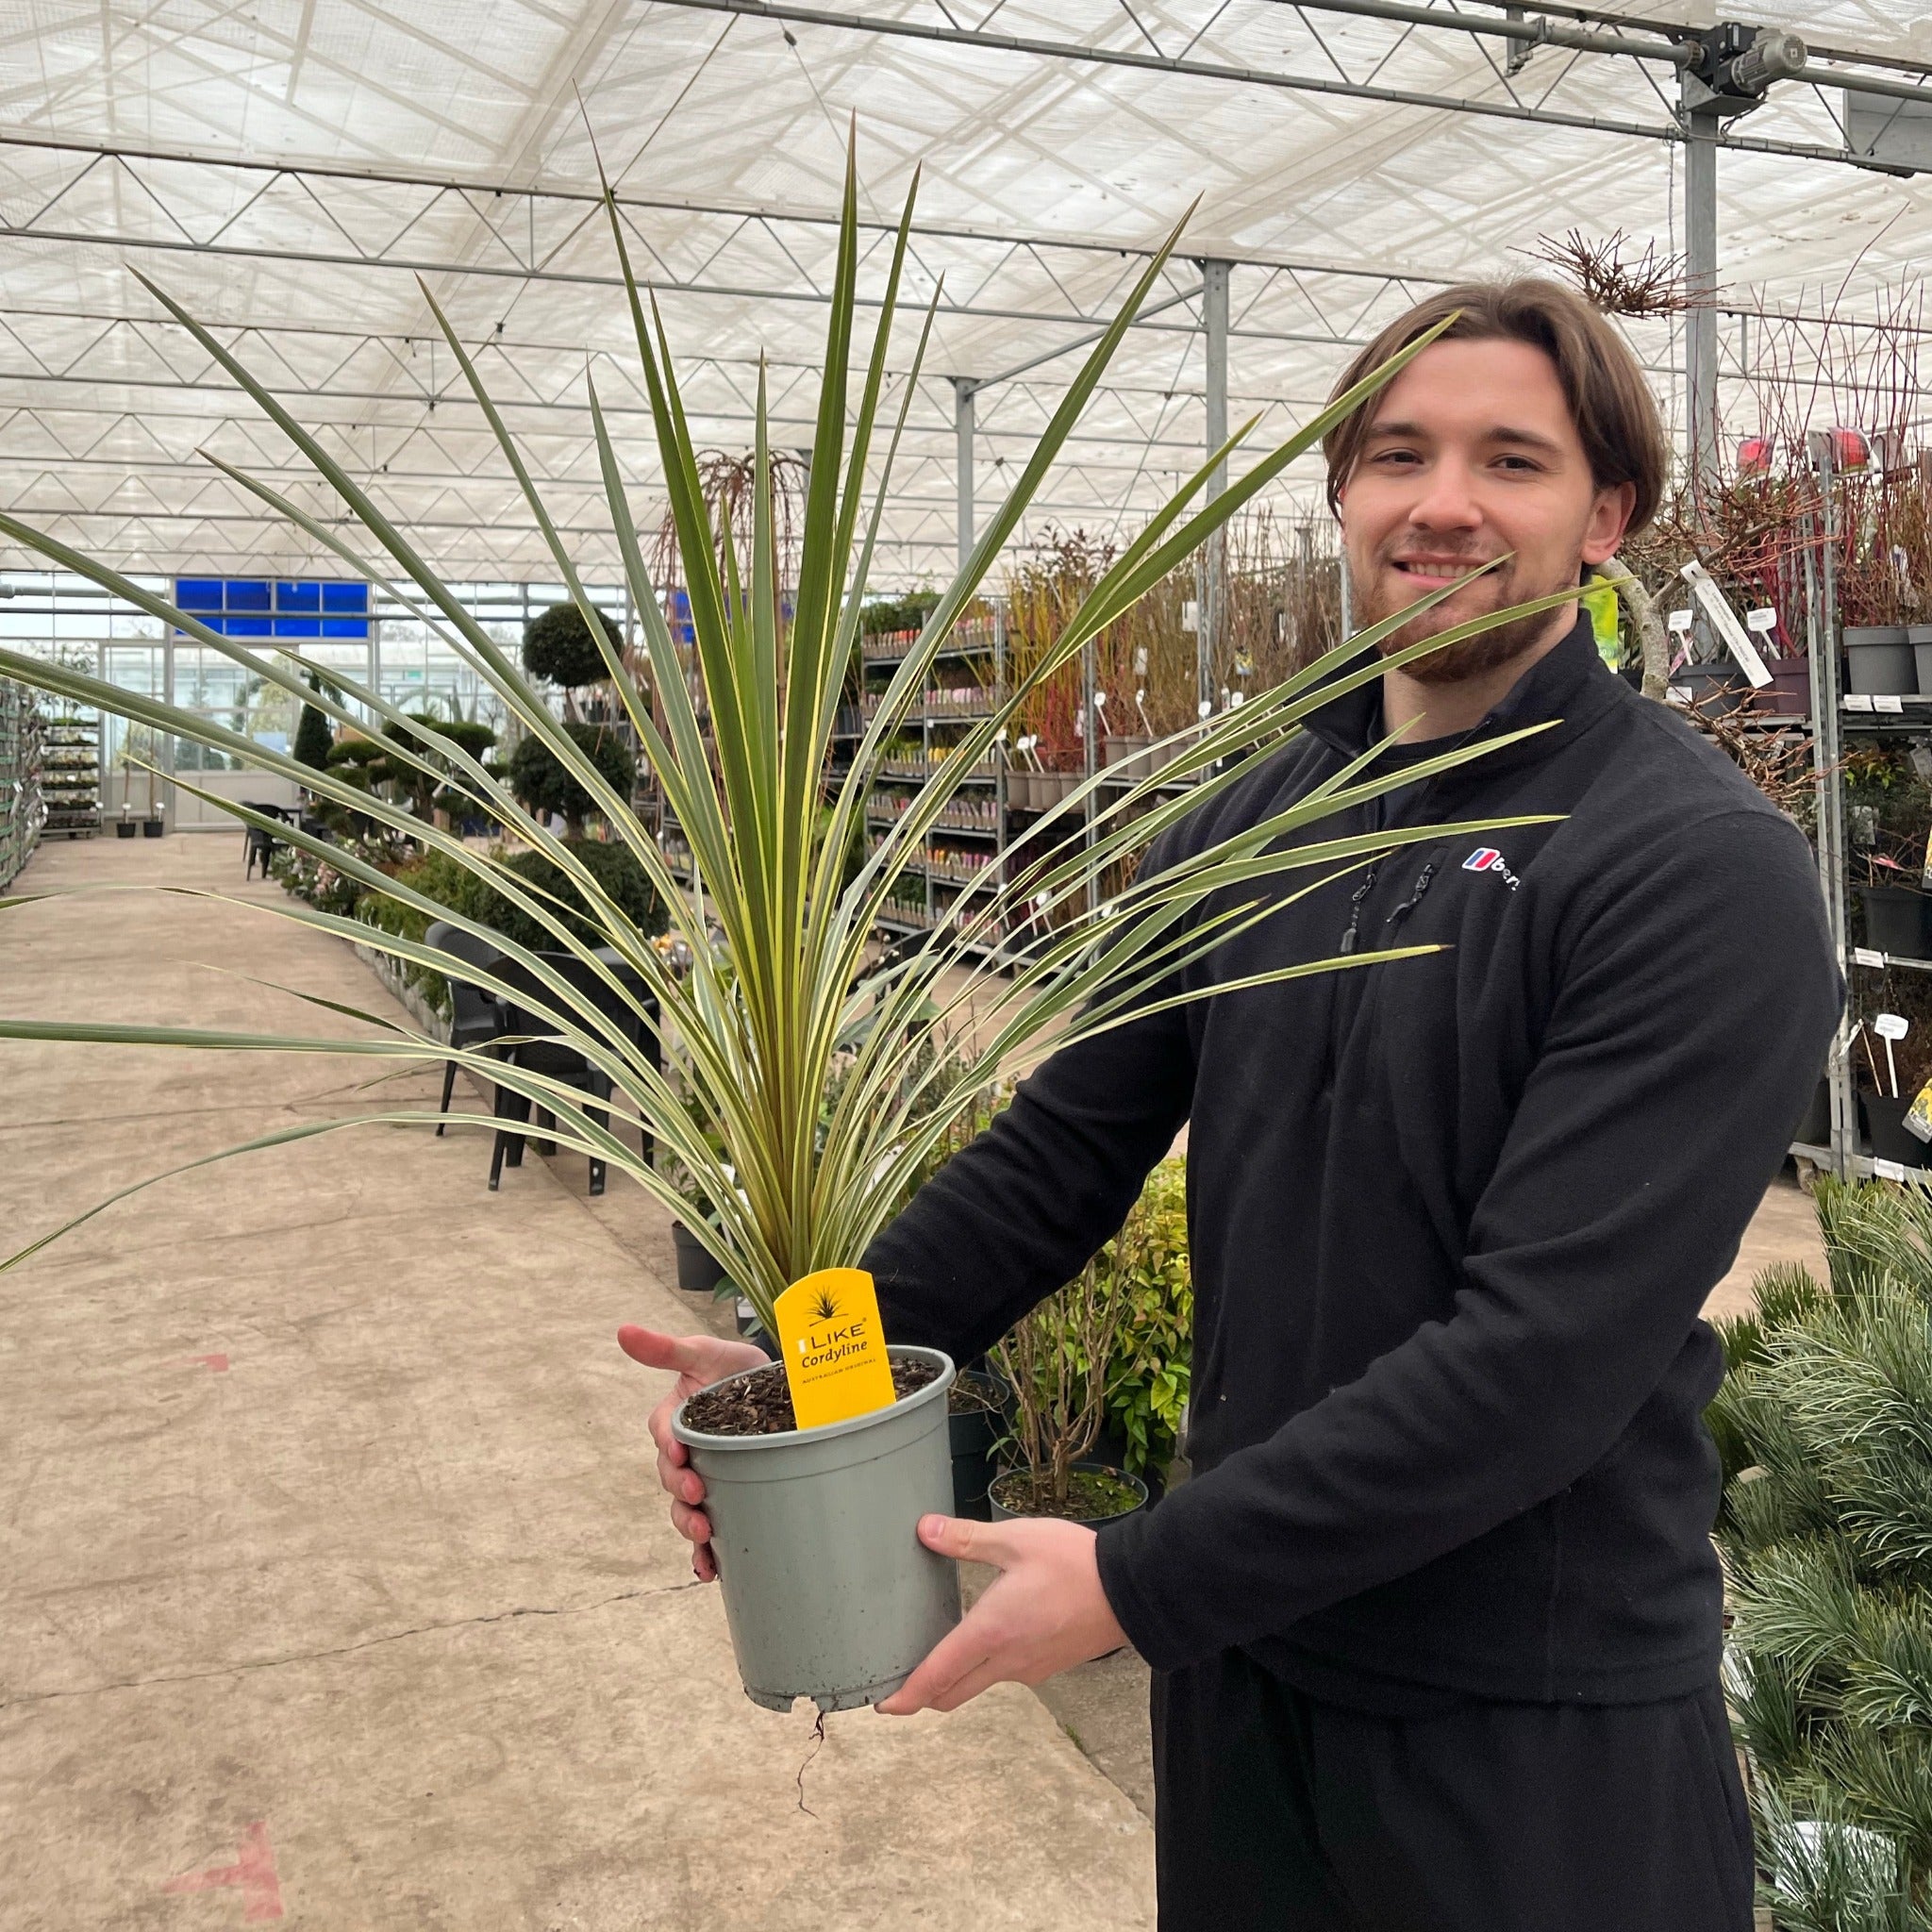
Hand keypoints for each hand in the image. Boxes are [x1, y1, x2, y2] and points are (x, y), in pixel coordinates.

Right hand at [617, 1325, 769, 1582]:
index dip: (669, 1447)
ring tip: (705, 1537)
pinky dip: (707, 1554)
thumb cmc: (732, 1366)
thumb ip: (664, 1349)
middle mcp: (686, 1454)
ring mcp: (706, 1477)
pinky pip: (712, 1531)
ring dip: (689, 1527)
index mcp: (675, 1421)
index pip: (664, 1437)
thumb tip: (622, 1329)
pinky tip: (711, 1571)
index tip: (681, 1452)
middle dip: (681, 1493)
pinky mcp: (728, 1495)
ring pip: (687, 1509)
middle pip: (671, 1480)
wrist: (779, 1387)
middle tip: (697, 1497)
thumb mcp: (701, 1352)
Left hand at [874, 1514, 1129, 1715]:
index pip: (936, 1676)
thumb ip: (967, 1539)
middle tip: (899, 1682)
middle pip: (952, 1694)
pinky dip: (984, 1667)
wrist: (1134, 1591)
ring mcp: (1030, 1669)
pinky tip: (986, 1638)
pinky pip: (1005, 1674)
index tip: (883, 1705)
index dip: (905, 1696)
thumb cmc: (1074, 1563)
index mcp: (990, 1632)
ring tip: (938, 1652)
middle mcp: (1006, 1661)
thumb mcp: (1016, 1540)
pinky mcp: (1049, 1665)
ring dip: (954, 1679)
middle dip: (923, 1694)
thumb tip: (924, 1529)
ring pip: (979, 1685)